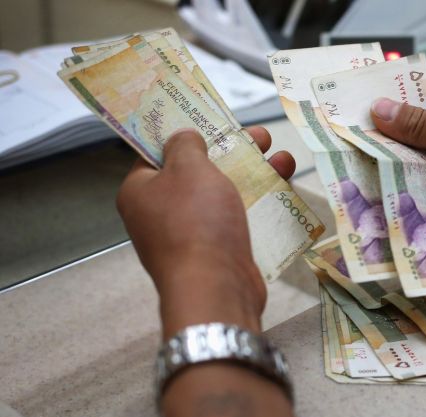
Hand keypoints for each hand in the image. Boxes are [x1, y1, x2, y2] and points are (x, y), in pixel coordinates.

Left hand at [117, 127, 295, 336]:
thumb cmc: (196, 222)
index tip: (213, 119)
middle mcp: (160, 214)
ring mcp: (190, 235)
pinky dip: (258, 203)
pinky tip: (284, 190)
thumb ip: (186, 144)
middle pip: (199, 171)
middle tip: (261, 136)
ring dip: (255, 173)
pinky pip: (237, 219)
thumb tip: (184, 137)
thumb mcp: (189, 168)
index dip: (187, 133)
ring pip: (223, 194)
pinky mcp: (217, 252)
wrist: (216, 287)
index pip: (158, 153)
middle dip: (234, 151)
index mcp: (140, 191)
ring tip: (284, 160)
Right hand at [371, 86, 425, 268]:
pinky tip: (382, 200)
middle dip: (391, 144)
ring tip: (357, 174)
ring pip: (422, 169)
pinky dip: (412, 199)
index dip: (397, 105)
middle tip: (350, 146)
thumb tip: (380, 109)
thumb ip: (423, 124)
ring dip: (398, 173)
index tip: (361, 111)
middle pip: (420, 138)